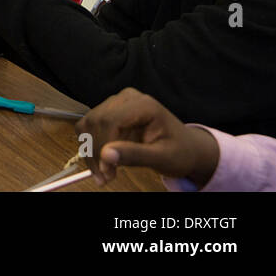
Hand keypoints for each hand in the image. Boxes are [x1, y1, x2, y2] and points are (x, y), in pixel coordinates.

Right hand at [77, 88, 220, 186]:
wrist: (186, 148)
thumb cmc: (180, 152)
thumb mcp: (163, 158)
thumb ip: (135, 155)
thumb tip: (105, 155)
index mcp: (143, 105)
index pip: (110, 120)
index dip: (103, 145)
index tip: (106, 171)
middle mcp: (127, 98)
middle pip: (96, 121)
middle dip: (95, 151)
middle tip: (103, 177)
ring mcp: (116, 103)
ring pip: (88, 123)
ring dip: (89, 150)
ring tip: (103, 172)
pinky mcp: (109, 111)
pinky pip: (89, 126)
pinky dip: (90, 145)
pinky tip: (103, 161)